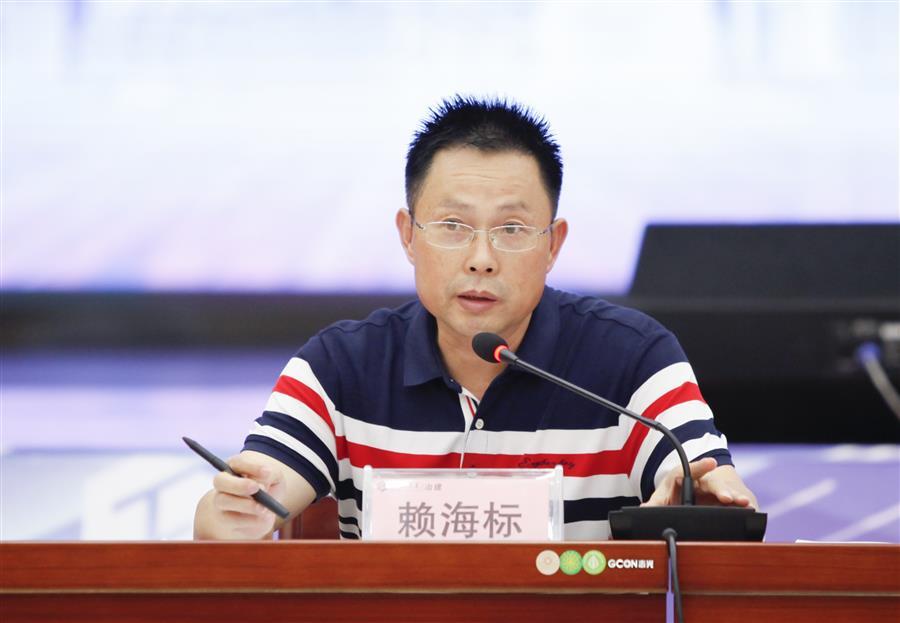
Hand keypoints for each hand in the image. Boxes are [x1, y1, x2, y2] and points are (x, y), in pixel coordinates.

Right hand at [205, 453, 287, 538]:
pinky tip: (261, 518)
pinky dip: (249, 520)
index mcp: (236, 466)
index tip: (267, 472)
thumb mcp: (276, 479)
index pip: (238, 462)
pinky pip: (231, 520)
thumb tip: (261, 485)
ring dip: (245, 505)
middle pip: (220, 480)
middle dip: (239, 484)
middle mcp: (223, 482)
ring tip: (263, 508)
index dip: (252, 466)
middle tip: (256, 489)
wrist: (263, 513)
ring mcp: (220, 501)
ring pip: (223, 501)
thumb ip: (271, 476)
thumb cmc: (269, 489)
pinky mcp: (223, 519)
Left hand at [643, 457, 758, 508]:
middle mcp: (707, 481)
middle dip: (722, 489)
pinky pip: (739, 504)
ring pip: (730, 492)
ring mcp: (721, 491)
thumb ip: (655, 504)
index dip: (702, 466)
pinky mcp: (731, 502)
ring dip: (738, 498)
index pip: (693, 469)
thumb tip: (641, 511)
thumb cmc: (679, 491)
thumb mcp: (664, 496)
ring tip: (745, 503)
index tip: (712, 462)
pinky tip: (752, 513)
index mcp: (688, 476)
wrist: (695, 492)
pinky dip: (746, 509)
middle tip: (727, 497)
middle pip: (715, 483)